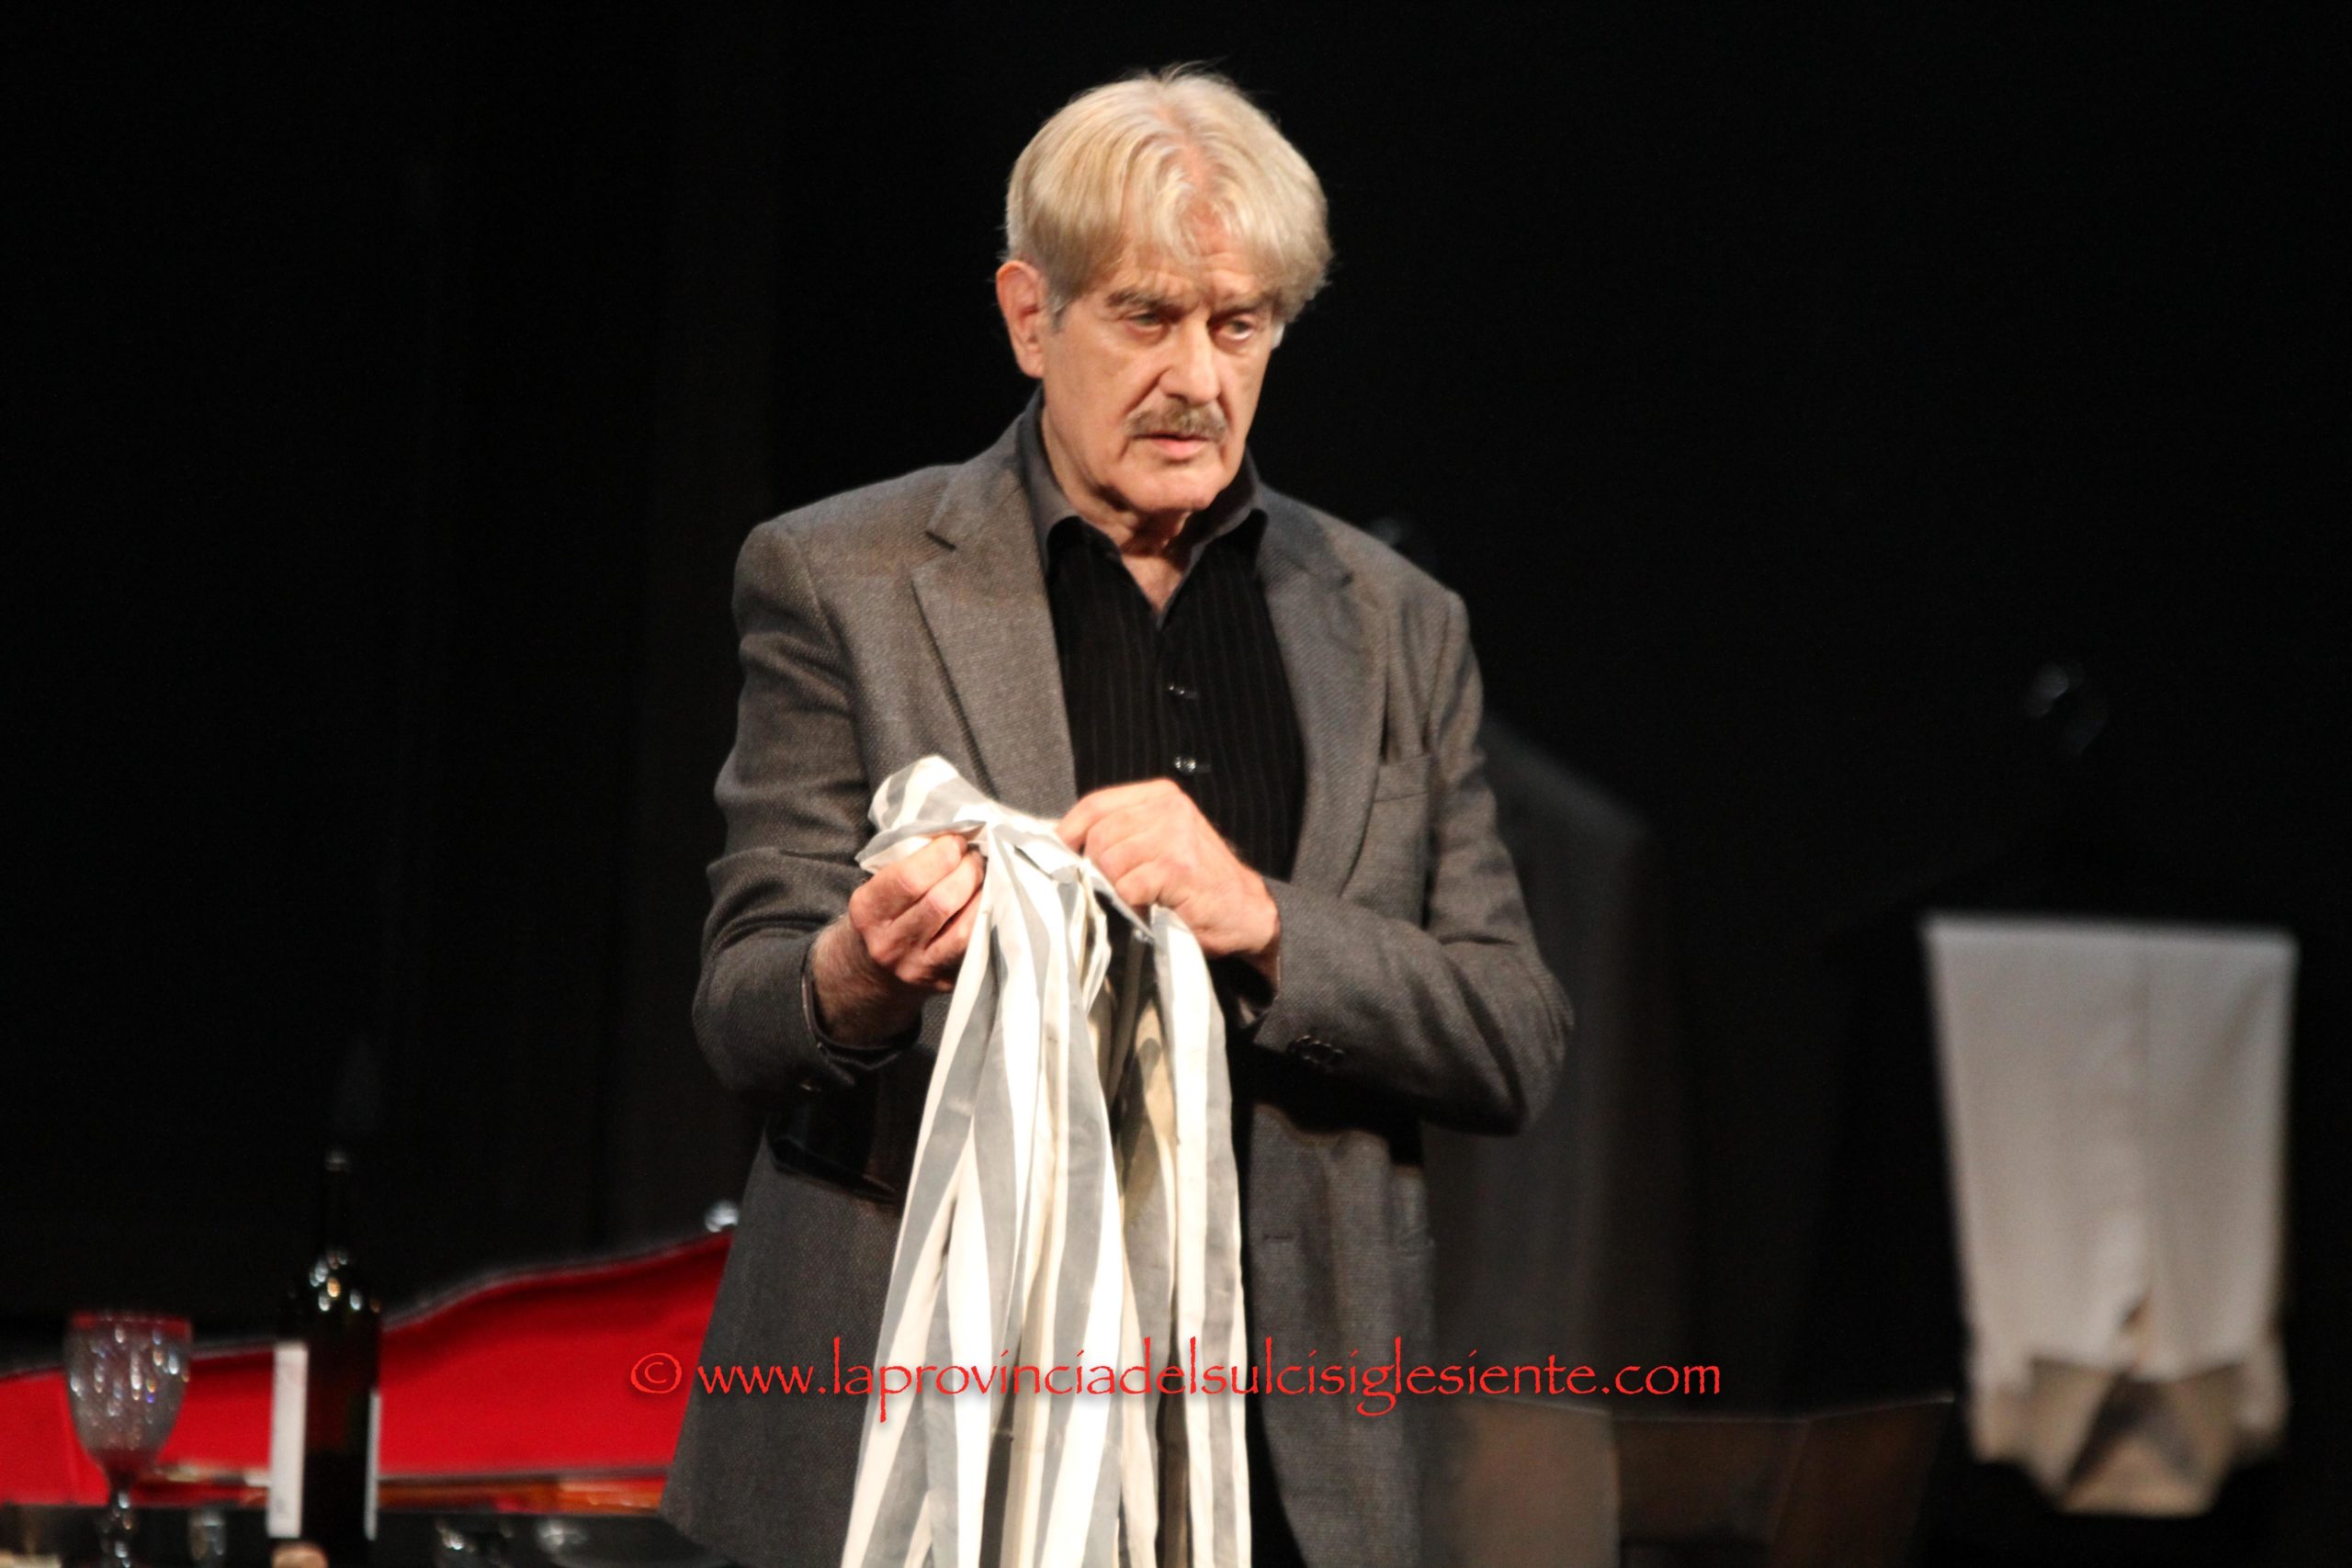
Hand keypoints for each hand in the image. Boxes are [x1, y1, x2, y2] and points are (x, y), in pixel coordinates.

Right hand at [811, 833, 983, 1040]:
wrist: (870, 970)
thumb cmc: (883, 914)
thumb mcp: (877, 887)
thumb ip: (909, 862)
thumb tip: (957, 835)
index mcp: (868, 910)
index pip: (909, 879)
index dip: (941, 854)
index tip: (957, 840)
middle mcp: (890, 943)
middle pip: (941, 902)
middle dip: (967, 870)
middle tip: (976, 856)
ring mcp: (918, 967)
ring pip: (964, 929)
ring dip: (982, 894)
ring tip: (986, 876)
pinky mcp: (943, 982)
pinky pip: (975, 947)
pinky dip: (987, 919)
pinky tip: (990, 901)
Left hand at [1057, 780, 1279, 978]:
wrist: (1244, 912)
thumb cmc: (1195, 883)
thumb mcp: (1159, 842)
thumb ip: (1122, 834)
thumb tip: (1065, 845)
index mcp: (1160, 796)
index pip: (1095, 805)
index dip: (1069, 833)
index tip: (1062, 856)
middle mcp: (1169, 809)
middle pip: (1098, 837)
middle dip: (1097, 870)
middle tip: (1116, 890)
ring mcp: (1175, 836)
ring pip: (1109, 864)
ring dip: (1117, 891)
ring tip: (1140, 899)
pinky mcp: (1178, 867)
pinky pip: (1128, 888)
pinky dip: (1132, 906)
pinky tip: (1152, 908)